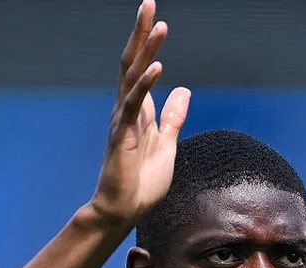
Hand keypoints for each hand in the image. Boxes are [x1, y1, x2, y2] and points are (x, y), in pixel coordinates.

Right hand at [91, 0, 190, 224]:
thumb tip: (183, 90)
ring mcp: (123, 121)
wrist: (124, 210)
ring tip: (160, 25)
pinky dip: (145, 85)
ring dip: (147, 50)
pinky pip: (134, 106)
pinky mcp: (122, 136)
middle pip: (132, 63)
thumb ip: (173, 118)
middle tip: (148, 2)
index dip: (148, 43)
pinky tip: (157, 67)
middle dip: (141, 33)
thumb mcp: (167, 144)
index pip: (141, 68)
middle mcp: (126, 110)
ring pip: (133, 77)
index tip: (157, 17)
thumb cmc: (141, 181)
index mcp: (138, 111)